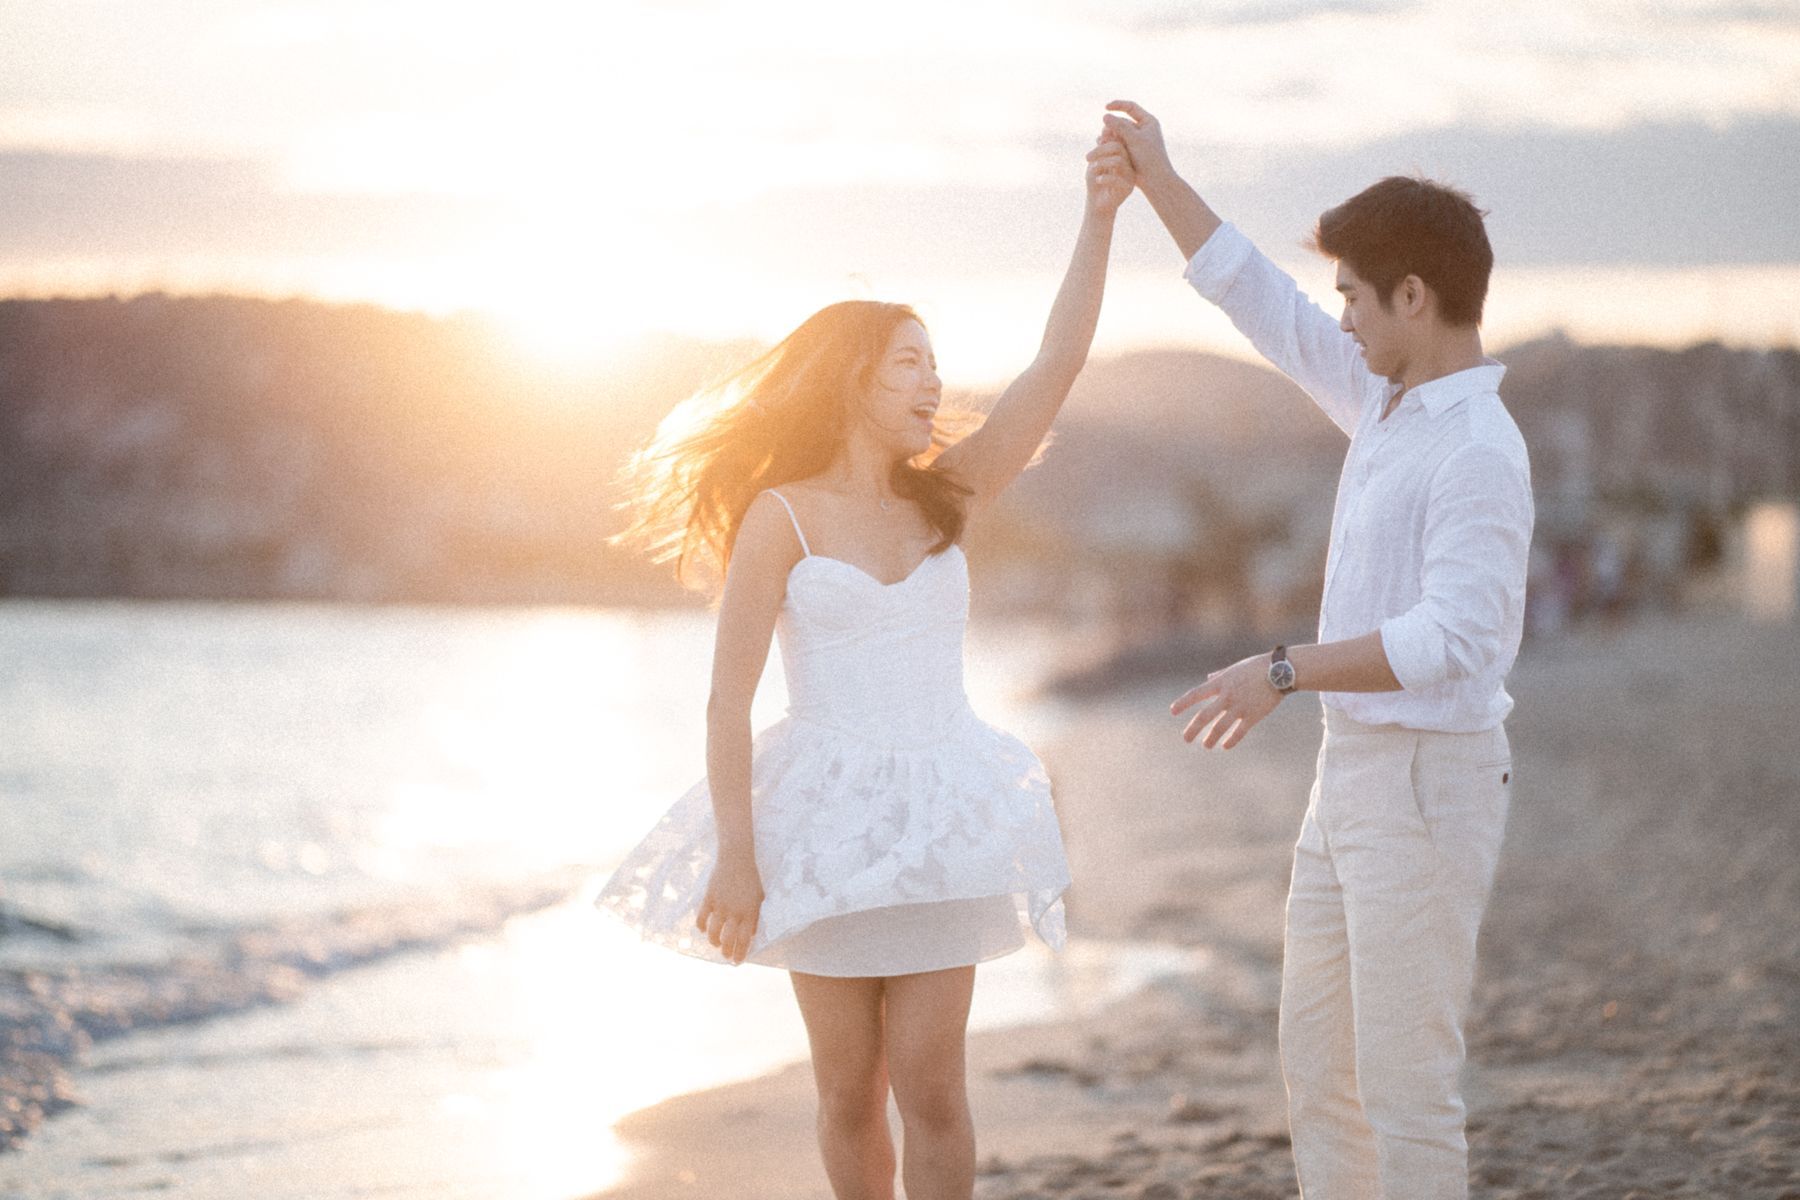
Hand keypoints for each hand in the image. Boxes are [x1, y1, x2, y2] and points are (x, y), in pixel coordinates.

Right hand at [695, 848, 763, 963]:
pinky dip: (701, 927)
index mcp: (750, 912)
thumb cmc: (751, 878)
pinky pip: (701, 918)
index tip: (737, 961)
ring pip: (714, 932)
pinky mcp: (709, 898)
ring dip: (714, 942)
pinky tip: (704, 930)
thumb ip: (755, 916)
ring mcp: (721, 906)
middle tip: (725, 956)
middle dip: (726, 952)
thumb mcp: (759, 897)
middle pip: (728, 940)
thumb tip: (751, 934)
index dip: (740, 953)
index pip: (745, 940)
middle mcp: (735, 912)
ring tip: (715, 944)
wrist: (736, 858)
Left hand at [1085, 132, 1134, 215]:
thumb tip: (1104, 129)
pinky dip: (1105, 177)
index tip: (1097, 140)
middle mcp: (1130, 164)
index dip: (1108, 136)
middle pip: (1119, 147)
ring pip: (1119, 161)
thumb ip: (1101, 147)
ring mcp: (1130, 176)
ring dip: (1102, 162)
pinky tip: (1098, 180)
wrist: (1097, 205)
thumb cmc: (1096, 182)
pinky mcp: (1128, 188)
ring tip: (1092, 168)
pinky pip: (1117, 178)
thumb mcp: (1096, 162)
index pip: (1120, 139)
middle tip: (1087, 157)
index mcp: (1124, 155)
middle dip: (1101, 149)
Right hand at [1102, 99, 1174, 188]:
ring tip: (1101, 141)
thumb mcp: (1134, 139)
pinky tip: (1102, 146)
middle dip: (1112, 126)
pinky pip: (1118, 143)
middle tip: (1104, 134)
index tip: (1105, 107)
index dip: (1118, 105)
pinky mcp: (1131, 151)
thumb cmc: (1148, 158)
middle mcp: (1143, 129)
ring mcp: (1137, 140)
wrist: (1154, 179)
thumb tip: (1105, 116)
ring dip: (1109, 135)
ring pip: (1119, 133)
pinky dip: (1110, 143)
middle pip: (1123, 121)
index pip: (1131, 107)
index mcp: (1148, 121)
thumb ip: (1119, 126)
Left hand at [1170, 651, 1283, 749]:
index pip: (1196, 694)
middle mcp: (1227, 696)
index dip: (1183, 703)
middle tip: (1185, 739)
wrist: (1281, 672)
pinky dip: (1231, 740)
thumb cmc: (1257, 667)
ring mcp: (1240, 707)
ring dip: (1211, 738)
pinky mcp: (1253, 716)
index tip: (1172, 712)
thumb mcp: (1235, 668)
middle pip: (1205, 716)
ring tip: (1206, 745)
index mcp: (1221, 682)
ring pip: (1220, 727)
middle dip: (1193, 729)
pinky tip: (1225, 746)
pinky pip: (1239, 732)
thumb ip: (1220, 675)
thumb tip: (1208, 678)